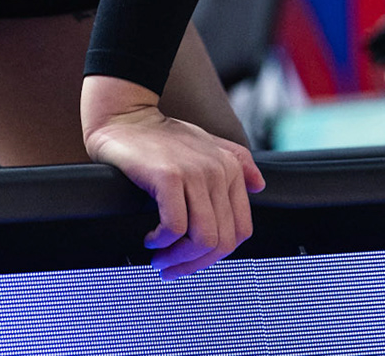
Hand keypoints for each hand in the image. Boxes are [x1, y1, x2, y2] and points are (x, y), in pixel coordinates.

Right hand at [82, 74, 265, 280]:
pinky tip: (151, 238)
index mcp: (230, 167)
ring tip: (159, 256)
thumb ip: (237, 161)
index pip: (241, 230)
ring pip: (203, 239)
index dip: (216, 255)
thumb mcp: (205, 144)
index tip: (192, 261)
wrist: (124, 118)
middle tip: (170, 267)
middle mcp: (218, 170)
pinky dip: (162, 242)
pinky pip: (175, 227)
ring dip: (178, 259)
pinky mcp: (169, 176)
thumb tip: (260, 185)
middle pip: (222, 241)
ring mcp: (195, 173)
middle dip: (195, 264)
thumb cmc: (160, 136)